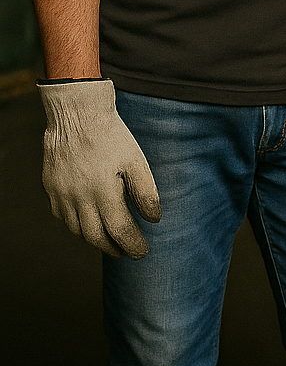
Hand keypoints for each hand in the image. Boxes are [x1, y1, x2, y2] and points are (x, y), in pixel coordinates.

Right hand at [38, 79, 161, 258]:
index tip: (142, 252)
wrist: (77, 113)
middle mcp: (78, 197)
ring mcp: (61, 193)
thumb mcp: (137, 161)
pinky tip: (88, 222)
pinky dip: (76, 225)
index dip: (132, 245)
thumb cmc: (111, 136)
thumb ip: (146, 192)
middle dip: (113, 248)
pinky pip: (62, 216)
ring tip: (110, 240)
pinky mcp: (51, 187)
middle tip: (127, 252)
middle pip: (95, 237)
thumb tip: (154, 219)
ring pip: (76, 229)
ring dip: (94, 239)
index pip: (119, 231)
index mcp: (103, 192)